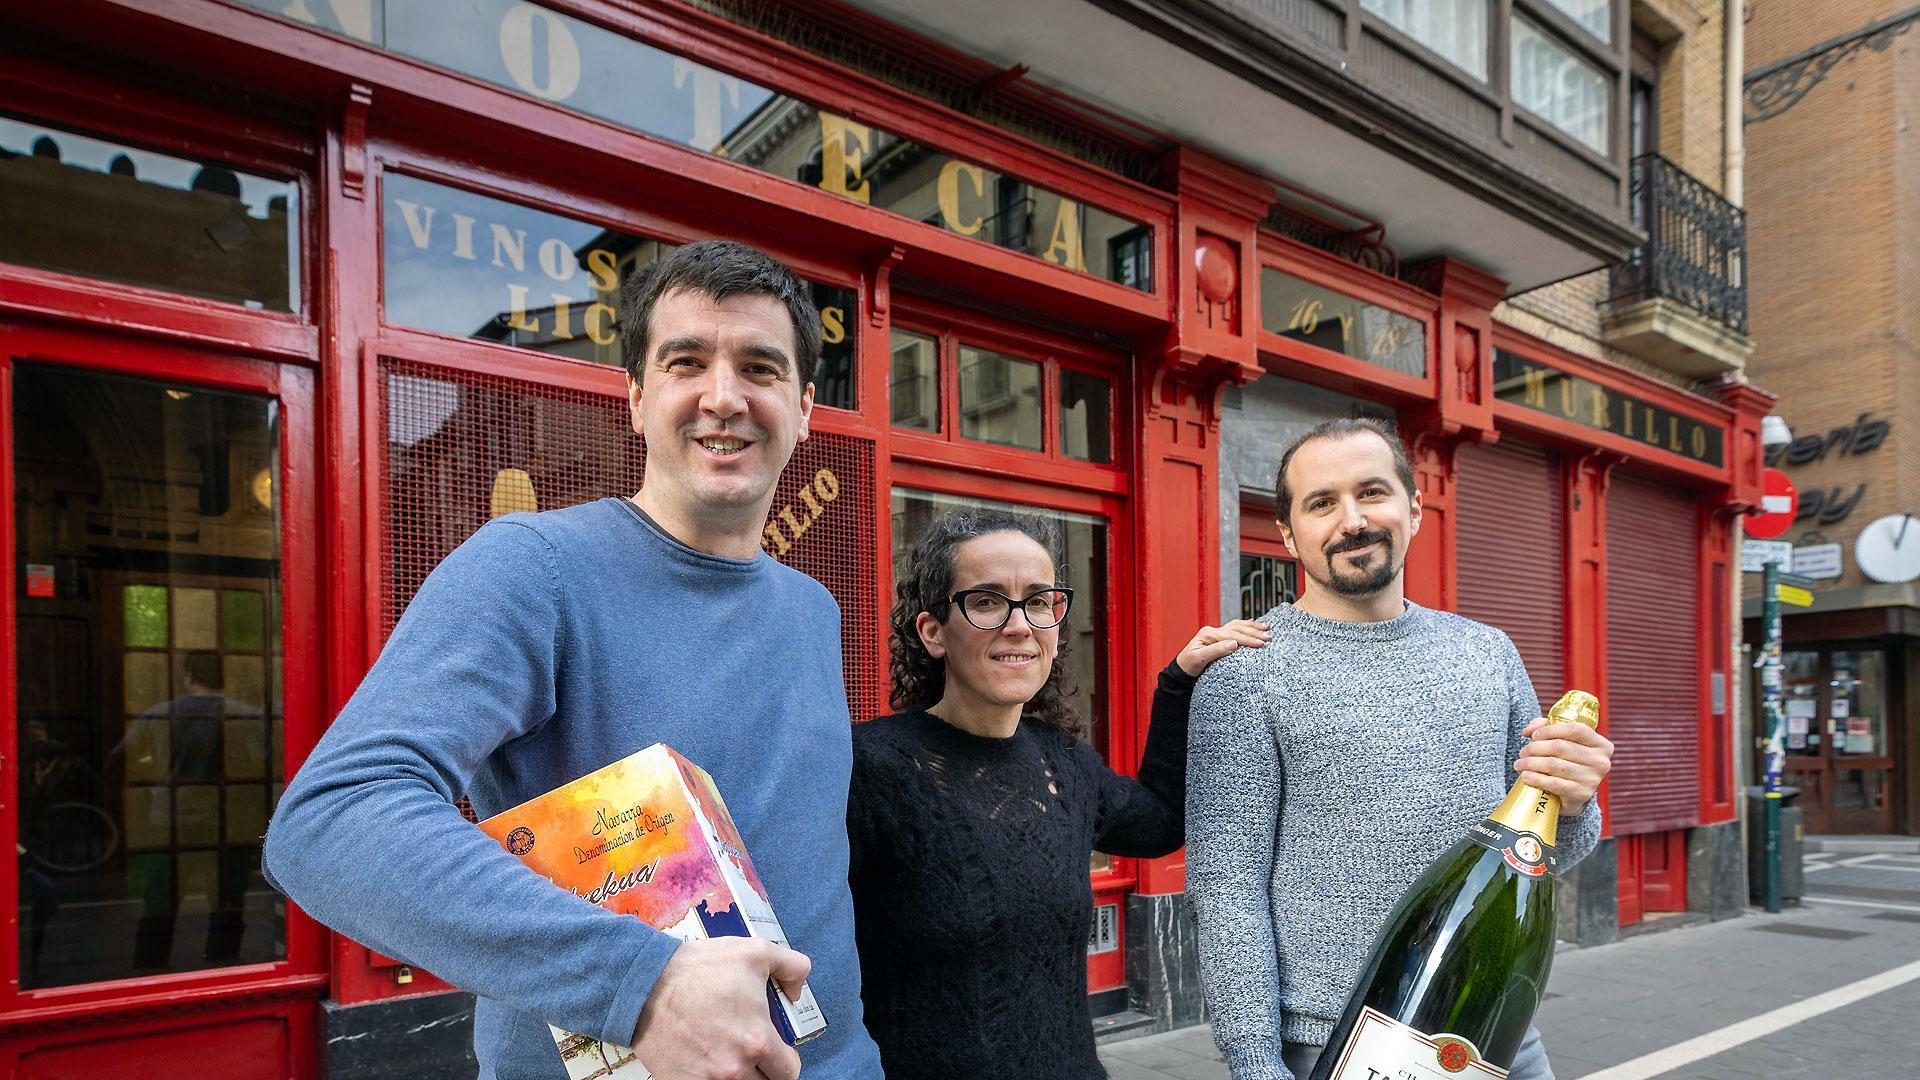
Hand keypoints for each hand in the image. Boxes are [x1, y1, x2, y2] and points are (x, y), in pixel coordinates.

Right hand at [630, 936, 810, 1079]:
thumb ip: (791, 967)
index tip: (777, 1052)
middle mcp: (735, 1068)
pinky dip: (710, 1079)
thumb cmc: (698, 969)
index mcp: (758, 1041)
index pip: (789, 1071)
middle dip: (764, 1071)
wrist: (646, 984)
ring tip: (729, 1057)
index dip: (786, 1061)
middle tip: (753, 1053)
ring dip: (739, 1077)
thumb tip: (797, 992)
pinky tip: (706, 1063)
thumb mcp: (756, 952)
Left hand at [1175, 619, 1271, 676]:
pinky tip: (1253, 623)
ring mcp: (1215, 633)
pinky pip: (1234, 629)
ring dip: (1252, 627)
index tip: (1261, 644)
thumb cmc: (1189, 665)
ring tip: (1266, 627)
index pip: (1232, 634)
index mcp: (1208, 634)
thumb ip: (1216, 651)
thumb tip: (1234, 643)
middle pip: (1237, 628)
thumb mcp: (1199, 659)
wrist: (1181, 670)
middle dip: (1254, 632)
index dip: (1248, 639)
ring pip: (1237, 626)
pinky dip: (1245, 626)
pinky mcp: (1218, 638)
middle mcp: (1212, 631)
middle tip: (1268, 636)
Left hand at [1515, 719, 1614, 816]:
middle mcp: (1600, 761)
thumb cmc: (1568, 762)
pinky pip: (1554, 783)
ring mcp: (1592, 779)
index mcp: (1601, 744)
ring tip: (1520, 764)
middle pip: (1560, 747)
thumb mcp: (1563, 741)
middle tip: (1523, 752)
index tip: (1534, 736)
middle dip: (1535, 748)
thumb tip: (1529, 730)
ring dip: (1531, 763)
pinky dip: (1536, 778)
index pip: (1575, 729)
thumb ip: (1547, 727)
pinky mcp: (1581, 794)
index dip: (1550, 730)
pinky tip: (1525, 776)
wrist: (1574, 795)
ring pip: (1554, 764)